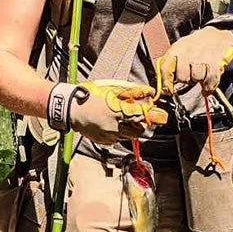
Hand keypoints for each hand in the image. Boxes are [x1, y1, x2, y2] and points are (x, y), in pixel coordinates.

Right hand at [48, 79, 166, 145]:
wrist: (70, 109)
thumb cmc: (90, 96)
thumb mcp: (112, 89)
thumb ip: (132, 92)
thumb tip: (148, 92)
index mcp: (116, 112)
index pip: (141, 116)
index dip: (153, 116)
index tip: (161, 116)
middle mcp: (114, 127)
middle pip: (138, 132)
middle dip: (141, 125)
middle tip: (139, 117)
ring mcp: (108, 136)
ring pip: (128, 137)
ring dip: (129, 129)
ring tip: (121, 119)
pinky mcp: (102, 141)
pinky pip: (117, 139)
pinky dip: (118, 133)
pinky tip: (111, 124)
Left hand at [158, 26, 232, 93]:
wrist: (216, 36)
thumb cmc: (195, 45)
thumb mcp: (179, 50)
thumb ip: (170, 65)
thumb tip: (164, 85)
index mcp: (176, 49)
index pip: (166, 69)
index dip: (166, 83)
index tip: (168, 91)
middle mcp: (188, 52)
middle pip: (182, 77)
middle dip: (186, 79)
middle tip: (191, 74)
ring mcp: (202, 57)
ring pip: (196, 79)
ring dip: (198, 80)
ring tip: (200, 74)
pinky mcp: (215, 62)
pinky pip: (209, 81)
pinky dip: (208, 86)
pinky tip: (207, 86)